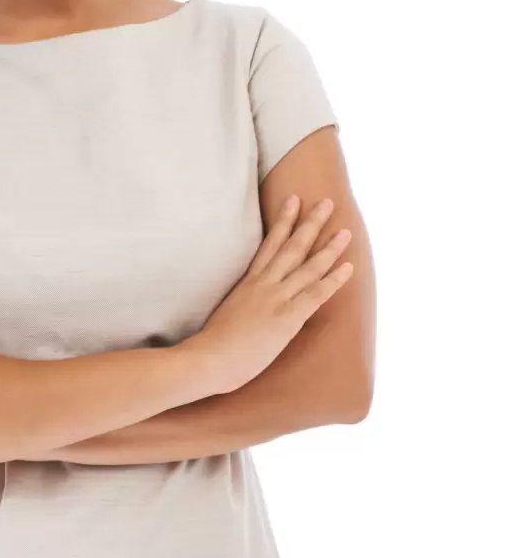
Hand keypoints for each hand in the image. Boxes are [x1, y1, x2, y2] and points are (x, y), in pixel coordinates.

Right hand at [184, 196, 352, 393]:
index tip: (294, 199)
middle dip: (311, 222)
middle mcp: (263, 284)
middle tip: (327, 202)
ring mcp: (275, 299)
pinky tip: (348, 267)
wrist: (208, 358)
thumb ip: (244, 302)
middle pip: (292, 246)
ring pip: (308, 266)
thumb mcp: (228, 312)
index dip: (284, 220)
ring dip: (329, 247)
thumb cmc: (213, 344)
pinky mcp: (286, 318)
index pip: (270, 243)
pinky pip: (315, 294)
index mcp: (248, 282)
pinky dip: (334, 279)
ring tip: (345, 231)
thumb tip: (252, 304)